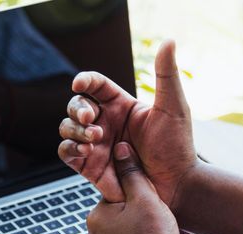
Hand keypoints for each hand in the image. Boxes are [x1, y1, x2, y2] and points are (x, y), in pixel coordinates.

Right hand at [58, 40, 196, 210]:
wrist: (175, 185)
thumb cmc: (177, 146)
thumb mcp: (173, 107)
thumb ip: (166, 75)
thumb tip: (168, 40)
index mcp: (121, 105)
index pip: (95, 85)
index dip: (84, 80)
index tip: (79, 83)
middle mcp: (105, 122)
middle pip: (76, 104)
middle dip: (78, 107)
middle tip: (91, 117)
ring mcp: (95, 144)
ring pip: (67, 127)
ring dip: (75, 129)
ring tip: (96, 138)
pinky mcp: (88, 165)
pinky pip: (65, 152)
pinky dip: (70, 149)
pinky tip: (87, 151)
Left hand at [86, 142, 188, 233]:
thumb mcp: (145, 198)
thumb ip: (132, 173)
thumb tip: (121, 149)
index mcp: (95, 216)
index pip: (116, 192)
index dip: (138, 192)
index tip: (151, 199)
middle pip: (122, 208)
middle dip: (140, 209)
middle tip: (156, 216)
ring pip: (128, 225)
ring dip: (143, 224)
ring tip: (158, 231)